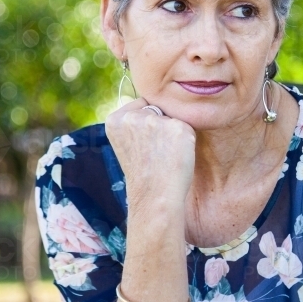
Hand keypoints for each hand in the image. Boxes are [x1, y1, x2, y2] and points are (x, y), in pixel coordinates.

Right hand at [104, 96, 196, 220]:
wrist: (155, 197)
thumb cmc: (144, 171)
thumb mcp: (128, 141)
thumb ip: (135, 121)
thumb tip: (155, 104)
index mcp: (115, 119)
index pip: (142, 105)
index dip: (147, 125)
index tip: (144, 146)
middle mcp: (133, 116)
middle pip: (158, 109)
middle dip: (160, 126)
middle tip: (155, 153)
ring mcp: (155, 121)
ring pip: (173, 116)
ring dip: (173, 132)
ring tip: (164, 155)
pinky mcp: (177, 127)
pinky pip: (187, 126)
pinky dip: (186, 140)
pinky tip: (176, 156)